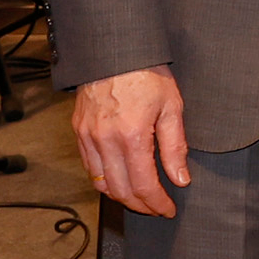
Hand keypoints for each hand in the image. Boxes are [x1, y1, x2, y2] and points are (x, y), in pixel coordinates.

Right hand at [73, 66, 191, 218]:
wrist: (115, 48)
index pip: (143, 185)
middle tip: (156, 209)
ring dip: (121, 197)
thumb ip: (175, 147)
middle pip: (120, 190)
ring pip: (100, 183)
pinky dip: (104, 180)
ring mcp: (88, 136)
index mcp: (132, 135)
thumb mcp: (171, 107)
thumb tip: (180, 179)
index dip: (156, 203)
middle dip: (140, 206)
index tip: (167, 209)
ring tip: (140, 199)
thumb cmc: (147, 73)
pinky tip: (120, 180)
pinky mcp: (78, 130)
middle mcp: (105, 140)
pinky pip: (89, 166)